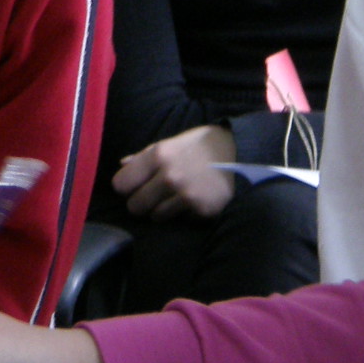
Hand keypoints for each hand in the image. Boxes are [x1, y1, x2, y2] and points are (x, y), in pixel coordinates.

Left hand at [110, 124, 236, 218]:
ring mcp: (185, 195)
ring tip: (176, 197)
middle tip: (153, 196)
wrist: (243, 155)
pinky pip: (180, 220)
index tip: (135, 185)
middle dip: (142, 202)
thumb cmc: (204, 145)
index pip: (121, 183)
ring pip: (155, 216)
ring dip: (162, 210)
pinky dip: (184, 214)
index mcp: (158, 155)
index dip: (126, 186)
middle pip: (135, 206)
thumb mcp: (174, 142)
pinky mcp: (200, 210)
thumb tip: (122, 165)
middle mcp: (168, 176)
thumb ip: (145, 155)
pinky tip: (194, 201)